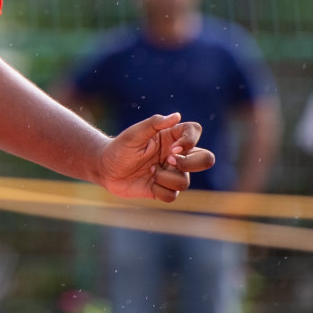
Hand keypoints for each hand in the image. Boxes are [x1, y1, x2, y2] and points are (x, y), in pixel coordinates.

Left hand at [98, 112, 215, 201]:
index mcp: (171, 138)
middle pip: (206, 159)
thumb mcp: (134, 134)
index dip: (191, 140)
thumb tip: (177, 116)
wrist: (105, 169)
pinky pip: (172, 196)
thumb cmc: (120, 148)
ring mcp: (172, 173)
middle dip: (190, 163)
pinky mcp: (164, 189)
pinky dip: (159, 190)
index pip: (195, 131)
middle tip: (168, 160)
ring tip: (150, 171)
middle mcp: (176, 155)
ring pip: (185, 181)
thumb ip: (154, 123)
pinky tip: (148, 183)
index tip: (173, 148)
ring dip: (164, 177)